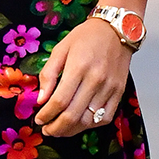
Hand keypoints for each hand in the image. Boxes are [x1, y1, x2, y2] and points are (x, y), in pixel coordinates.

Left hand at [35, 16, 131, 137]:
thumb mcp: (60, 49)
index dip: (47, 115)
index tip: (39, 119)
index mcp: (78, 67)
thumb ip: (48, 74)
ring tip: (60, 130)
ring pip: (88, 120)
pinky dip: (90, 125)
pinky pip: (105, 117)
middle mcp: (95, 80)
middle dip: (56, 128)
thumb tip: (41, 99)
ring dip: (71, 130)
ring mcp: (109, 88)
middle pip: (73, 115)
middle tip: (46, 129)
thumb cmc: (86, 37)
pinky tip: (80, 123)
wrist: (116, 29)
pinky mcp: (119, 92)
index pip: (60, 101)